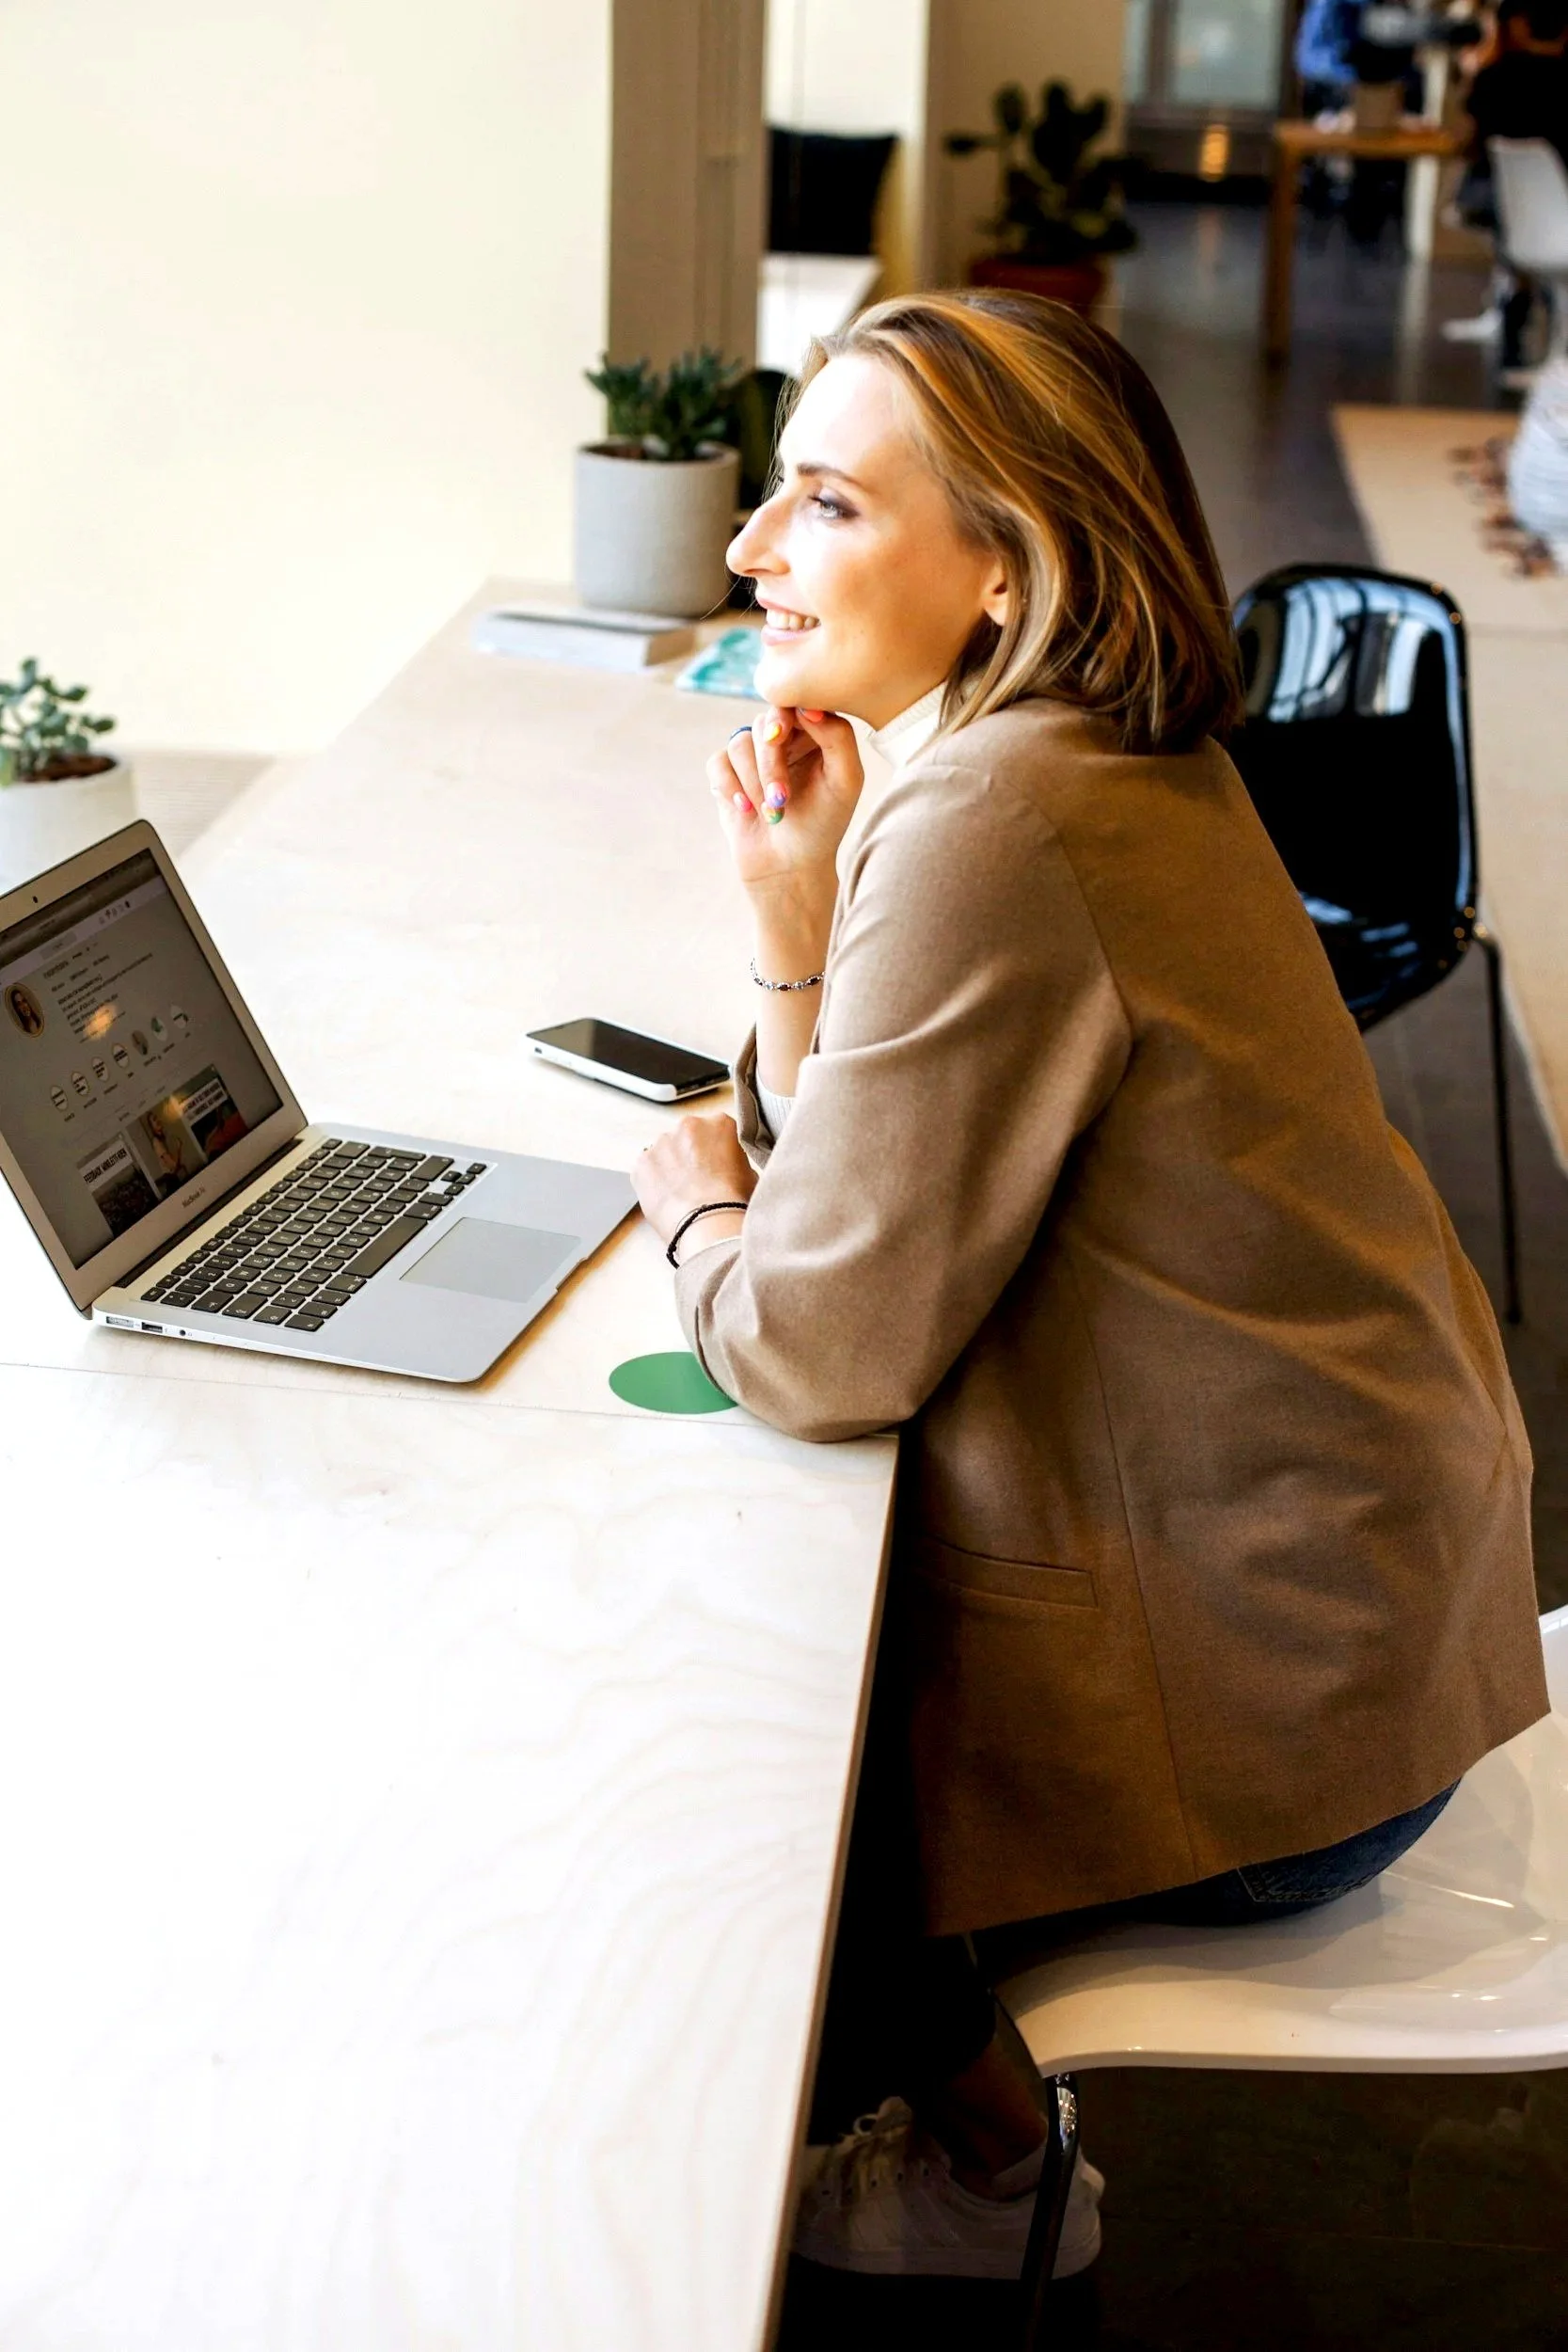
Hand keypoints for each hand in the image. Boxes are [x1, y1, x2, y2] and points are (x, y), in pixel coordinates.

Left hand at [633, 1114, 757, 1250]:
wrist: (709, 1224)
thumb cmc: (734, 1202)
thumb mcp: (751, 1174)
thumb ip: (736, 1160)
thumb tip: (729, 1168)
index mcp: (720, 1123)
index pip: (717, 1131)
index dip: (718, 1152)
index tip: (718, 1168)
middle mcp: (689, 1125)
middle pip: (688, 1138)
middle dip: (691, 1155)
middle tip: (699, 1183)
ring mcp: (662, 1143)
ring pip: (665, 1152)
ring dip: (671, 1168)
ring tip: (682, 1195)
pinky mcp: (642, 1163)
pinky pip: (647, 1170)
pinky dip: (654, 1182)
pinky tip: (667, 1199)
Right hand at [707, 707, 863, 917]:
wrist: (789, 866)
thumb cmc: (823, 824)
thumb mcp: (846, 781)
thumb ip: (839, 737)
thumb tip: (808, 707)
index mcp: (816, 733)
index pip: (798, 702)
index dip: (789, 716)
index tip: (786, 736)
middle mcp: (784, 738)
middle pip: (766, 722)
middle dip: (771, 762)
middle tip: (780, 798)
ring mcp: (753, 754)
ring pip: (740, 742)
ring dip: (754, 782)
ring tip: (770, 812)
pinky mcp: (727, 772)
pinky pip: (718, 762)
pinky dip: (730, 787)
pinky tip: (746, 809)